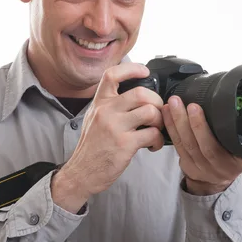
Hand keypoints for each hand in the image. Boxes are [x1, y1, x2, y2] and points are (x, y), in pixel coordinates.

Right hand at [51, 63, 164, 212]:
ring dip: (160, 121)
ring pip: (150, 111)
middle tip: (158, 112)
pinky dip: (158, 140)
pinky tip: (153, 145)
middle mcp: (106, 111)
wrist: (81, 172)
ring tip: (156, 130)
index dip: (131, 68)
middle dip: (157, 101)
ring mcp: (115, 127)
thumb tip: (136, 95)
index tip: (145, 71)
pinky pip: (152, 134)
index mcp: (99, 102)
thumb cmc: (92, 146)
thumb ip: (111, 105)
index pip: (112, 74)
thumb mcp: (94, 117)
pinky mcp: (124, 144)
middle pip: (140, 93)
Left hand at [162, 95, 241, 195]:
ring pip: (183, 143)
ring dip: (176, 121)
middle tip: (184, 101)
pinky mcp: (184, 162)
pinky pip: (176, 144)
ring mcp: (194, 165)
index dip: (202, 129)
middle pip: (195, 143)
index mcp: (226, 165)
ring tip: (172, 102)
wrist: (217, 183)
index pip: (212, 147)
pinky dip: (170, 126)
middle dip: (188, 121)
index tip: (196, 108)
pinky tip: (166, 112)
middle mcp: (208, 166)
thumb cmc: (233, 164)